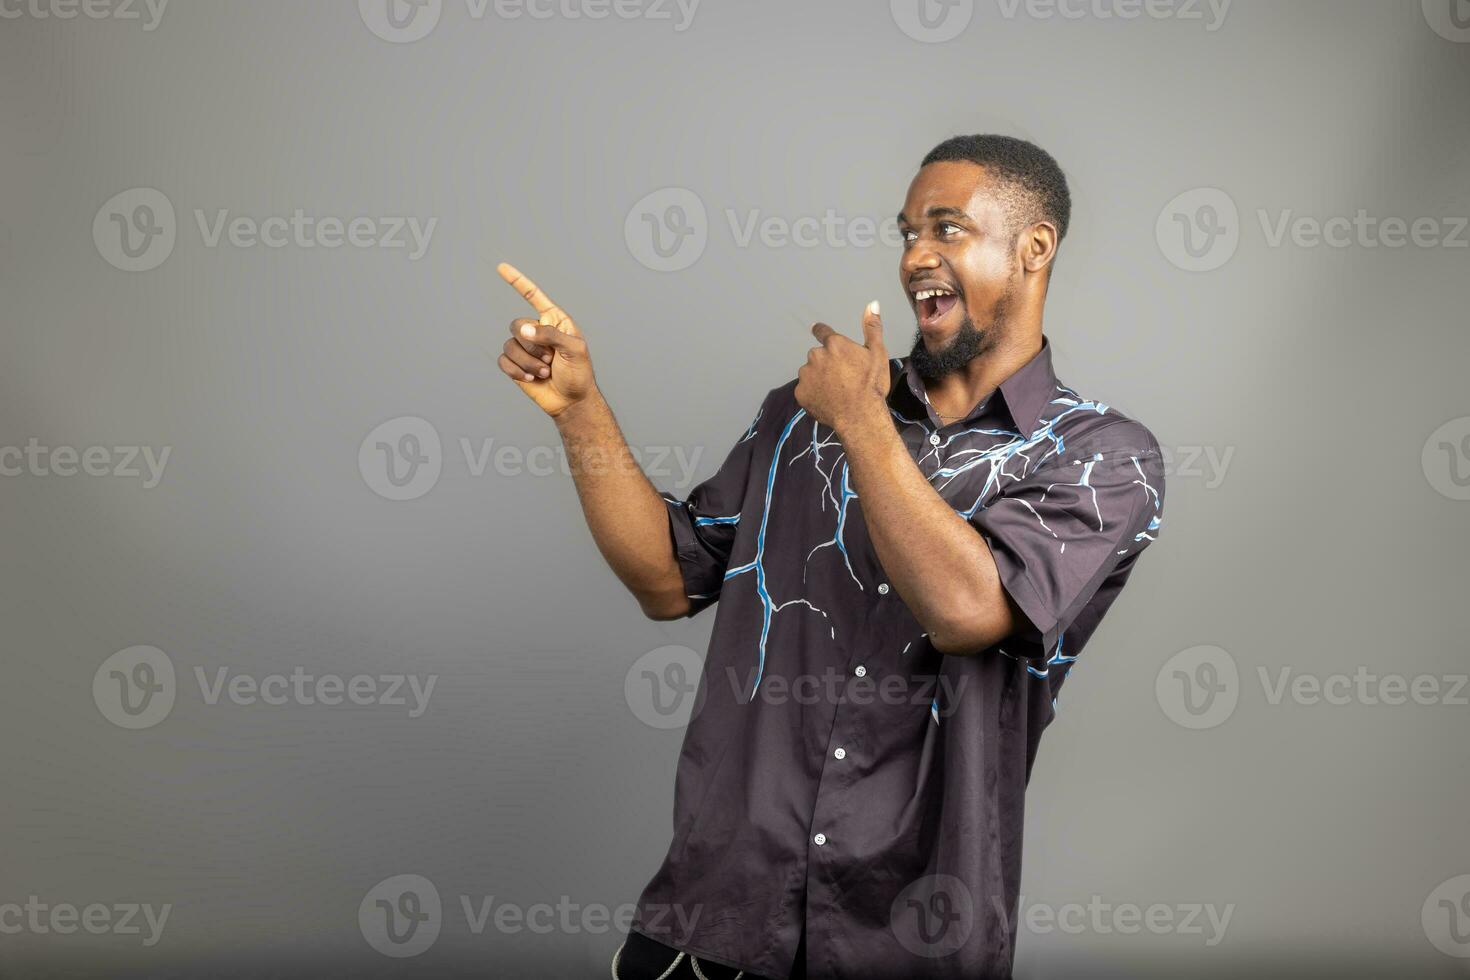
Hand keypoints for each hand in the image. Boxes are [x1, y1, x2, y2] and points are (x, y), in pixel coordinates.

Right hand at [495, 262, 596, 417]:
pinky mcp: (515, 364)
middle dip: (533, 346)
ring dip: (528, 362)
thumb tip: (524, 329)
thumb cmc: (578, 373)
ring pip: (510, 345)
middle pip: (517, 324)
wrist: (571, 400)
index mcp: (554, 320)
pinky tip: (531, 378)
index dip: (517, 281)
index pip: (533, 296)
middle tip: (551, 360)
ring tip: (545, 372)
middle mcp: (537, 330)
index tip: (501, 267)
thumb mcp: (574, 350)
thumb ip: (551, 335)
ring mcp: (525, 348)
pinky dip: (517, 371)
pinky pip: (503, 360)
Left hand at [794, 301, 890, 433]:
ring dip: (818, 378)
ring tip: (835, 391)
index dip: (821, 332)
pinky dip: (813, 394)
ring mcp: (806, 375)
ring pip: (810, 372)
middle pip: (818, 356)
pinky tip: (827, 401)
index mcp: (834, 344)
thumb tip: (872, 303)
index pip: (822, 331)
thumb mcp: (878, 354)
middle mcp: (815, 356)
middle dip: (827, 363)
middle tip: (842, 378)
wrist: (860, 416)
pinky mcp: (800, 393)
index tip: (816, 329)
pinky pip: (805, 390)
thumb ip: (872, 328)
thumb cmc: (871, 385)